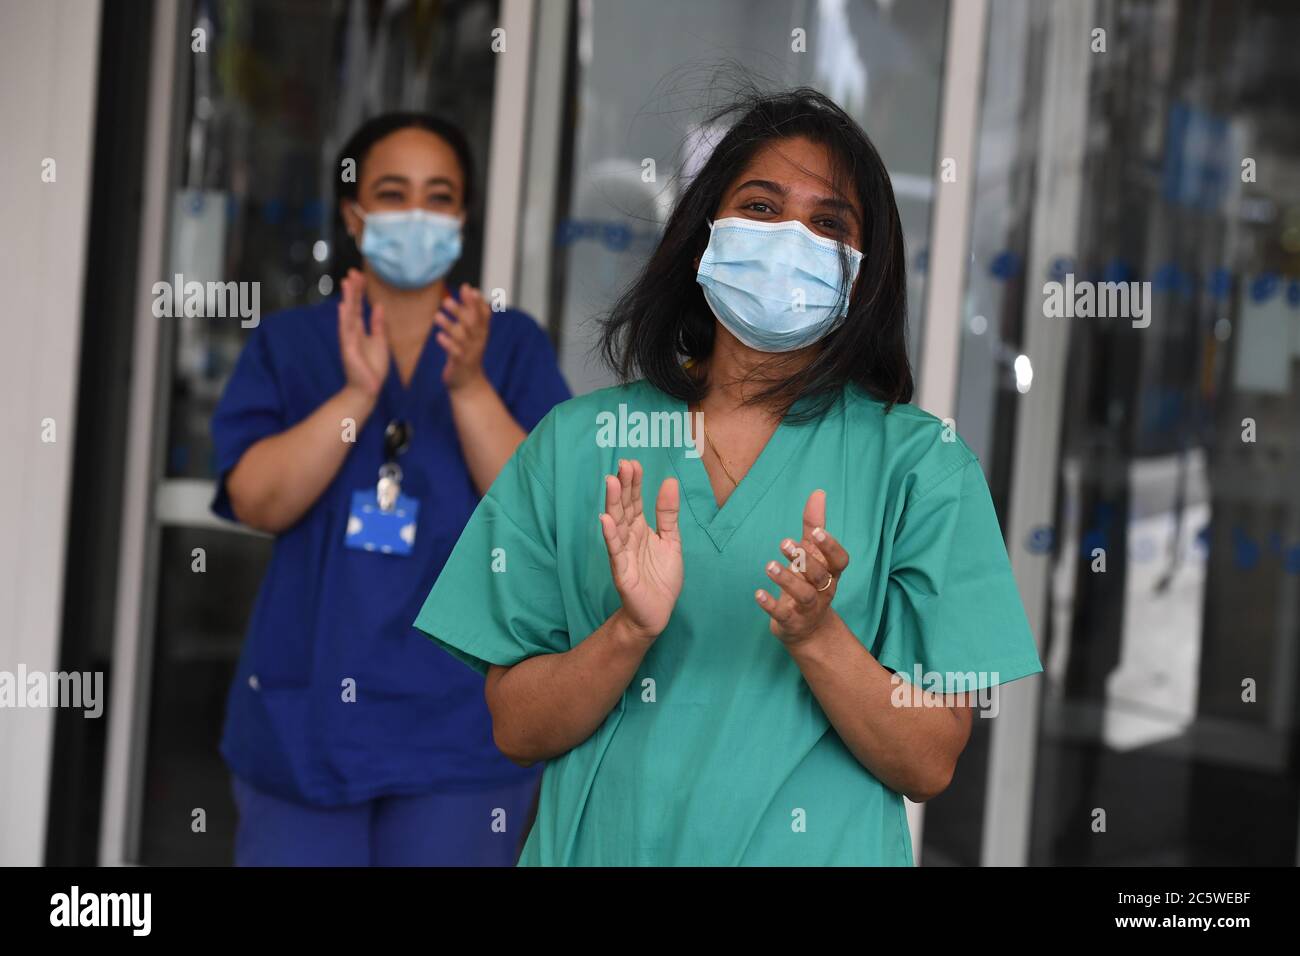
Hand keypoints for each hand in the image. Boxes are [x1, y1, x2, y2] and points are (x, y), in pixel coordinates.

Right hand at [338, 269, 388, 397]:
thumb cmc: (373, 368)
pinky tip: (344, 306)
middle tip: (352, 272)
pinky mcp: (348, 350)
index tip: (359, 276)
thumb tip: (378, 306)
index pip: (359, 306)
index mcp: (360, 330)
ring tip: (347, 283)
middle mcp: (352, 332)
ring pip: (348, 315)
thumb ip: (378, 325)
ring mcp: (349, 340)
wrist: (368, 389)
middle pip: (352, 306)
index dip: (359, 291)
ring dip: (348, 299)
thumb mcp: (380, 342)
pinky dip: (345, 319)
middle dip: (352, 289)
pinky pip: (346, 332)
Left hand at [436, 283, 490, 390]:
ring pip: (461, 337)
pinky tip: (439, 336)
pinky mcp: (460, 363)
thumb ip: (470, 310)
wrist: (468, 382)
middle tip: (446, 300)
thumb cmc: (467, 352)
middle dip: (461, 311)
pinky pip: (455, 352)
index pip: (484, 314)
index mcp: (482, 332)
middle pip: (471, 323)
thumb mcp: (472, 331)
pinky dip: (447, 344)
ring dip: (449, 325)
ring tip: (437, 316)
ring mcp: (470, 352)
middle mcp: (478, 340)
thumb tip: (468, 287)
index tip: (470, 289)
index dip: (478, 302)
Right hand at [598, 459, 682, 641]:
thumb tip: (669, 481)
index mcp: (641, 528)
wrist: (657, 612)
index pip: (635, 501)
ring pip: (617, 524)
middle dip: (624, 486)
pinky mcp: (622, 571)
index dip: (634, 483)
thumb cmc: (661, 577)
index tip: (633, 463)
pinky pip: (615, 550)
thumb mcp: (671, 540)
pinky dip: (610, 534)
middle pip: (624, 507)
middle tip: (622, 465)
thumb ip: (668, 513)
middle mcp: (629, 537)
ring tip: (612, 482)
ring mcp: (623, 553)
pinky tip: (605, 519)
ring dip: (613, 503)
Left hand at [756, 489, 850, 646]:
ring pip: (803, 595)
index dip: (830, 546)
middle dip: (803, 559)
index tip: (815, 532)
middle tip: (784, 543)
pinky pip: (783, 614)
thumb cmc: (810, 582)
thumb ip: (814, 525)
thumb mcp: (813, 554)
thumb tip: (818, 493)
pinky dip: (770, 604)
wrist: (809, 630)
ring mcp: (809, 608)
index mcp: (830, 572)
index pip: (839, 560)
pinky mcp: (792, 622)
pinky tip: (758, 593)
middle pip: (819, 575)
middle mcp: (823, 590)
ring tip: (769, 566)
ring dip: (786, 580)